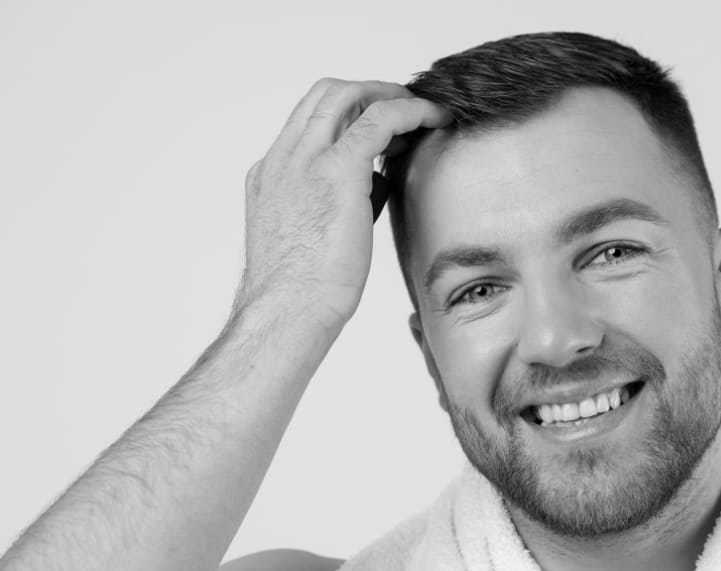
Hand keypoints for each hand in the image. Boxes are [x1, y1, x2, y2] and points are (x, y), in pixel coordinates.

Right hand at [236, 79, 451, 330]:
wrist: (286, 312)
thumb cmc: (301, 294)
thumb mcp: (312, 239)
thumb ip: (340, 203)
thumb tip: (377, 187)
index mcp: (270, 175)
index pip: (309, 123)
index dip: (348, 115)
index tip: (381, 128)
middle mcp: (282, 158)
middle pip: (324, 95)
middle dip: (369, 93)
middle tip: (405, 107)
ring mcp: (305, 159)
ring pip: (347, 94)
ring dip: (390, 96)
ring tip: (425, 111)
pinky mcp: (338, 169)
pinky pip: (380, 118)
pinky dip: (411, 111)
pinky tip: (436, 119)